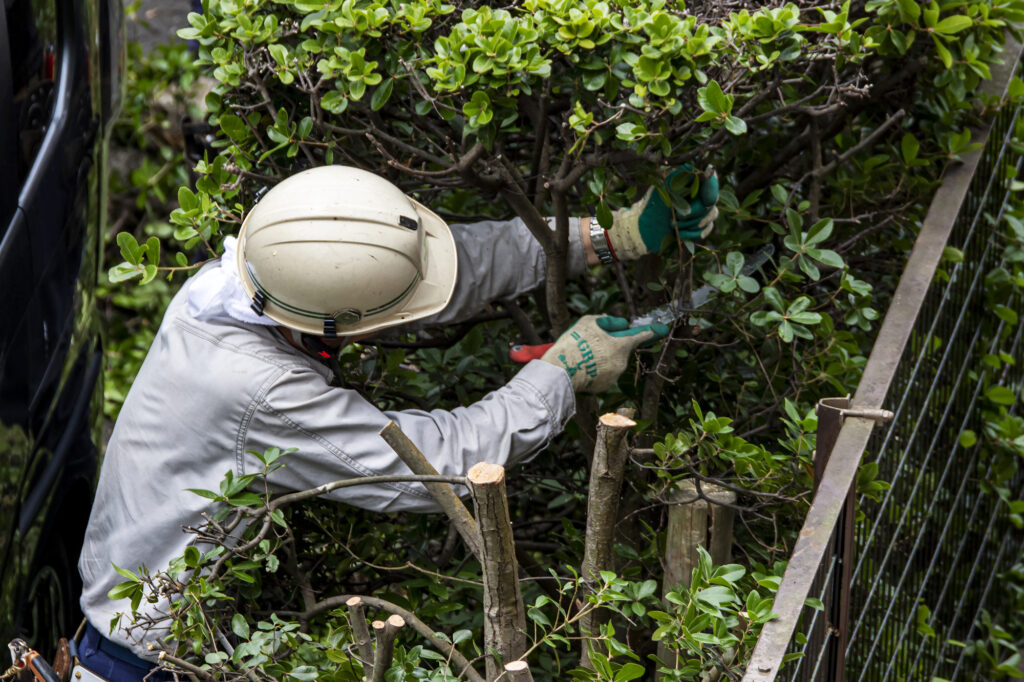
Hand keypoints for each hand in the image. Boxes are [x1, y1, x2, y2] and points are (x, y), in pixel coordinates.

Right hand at [540, 315, 668, 392]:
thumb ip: (608, 321)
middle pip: (621, 350)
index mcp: (621, 345)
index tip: (660, 329)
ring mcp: (614, 376)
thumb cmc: (574, 343)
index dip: (650, 332)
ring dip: (603, 358)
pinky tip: (583, 367)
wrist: (560, 371)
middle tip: (592, 343)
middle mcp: (621, 362)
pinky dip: (598, 370)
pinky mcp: (605, 387)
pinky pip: (605, 375)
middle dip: (611, 345)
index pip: (640, 336)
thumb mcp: (589, 322)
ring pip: (612, 362)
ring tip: (583, 356)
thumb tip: (621, 324)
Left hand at [606, 166, 718, 261]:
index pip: (711, 180)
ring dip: (691, 223)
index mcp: (690, 181)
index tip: (705, 197)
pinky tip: (678, 234)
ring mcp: (701, 211)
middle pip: (710, 201)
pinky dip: (691, 233)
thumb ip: (682, 177)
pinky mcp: (699, 227)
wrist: (642, 229)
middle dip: (693, 212)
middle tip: (675, 216)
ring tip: (673, 224)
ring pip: (711, 215)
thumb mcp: (665, 187)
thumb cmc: (651, 205)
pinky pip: (706, 230)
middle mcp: (699, 194)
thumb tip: (703, 168)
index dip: (711, 188)